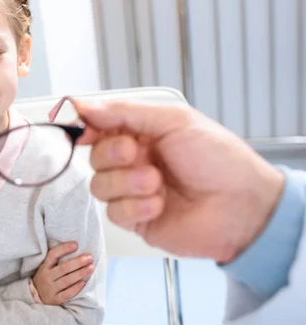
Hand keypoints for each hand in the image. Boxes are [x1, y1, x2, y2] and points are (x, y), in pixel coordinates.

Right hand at [32, 242, 93, 304]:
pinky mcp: (55, 300)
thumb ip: (55, 261)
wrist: (34, 298)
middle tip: (90, 258)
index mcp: (44, 267)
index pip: (53, 255)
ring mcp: (51, 289)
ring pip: (67, 280)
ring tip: (91, 268)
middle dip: (78, 262)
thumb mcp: (45, 268)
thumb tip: (74, 249)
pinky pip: (67, 294)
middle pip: (64, 268)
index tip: (76, 245)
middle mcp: (47, 277)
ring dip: (80, 273)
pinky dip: (76, 288)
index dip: (64, 249)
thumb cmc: (45, 279)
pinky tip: (83, 282)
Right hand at [76, 100, 284, 262]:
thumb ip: (125, 112)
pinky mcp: (135, 220)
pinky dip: (136, 207)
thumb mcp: (174, 120)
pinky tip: (160, 204)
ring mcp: (132, 191)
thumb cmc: (219, 159)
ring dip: (127, 183)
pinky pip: (114, 213)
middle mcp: (133, 161)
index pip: (99, 126)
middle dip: (112, 154)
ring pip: (99, 185)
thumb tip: (83, 105)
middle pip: (94, 156)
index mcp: (141, 133)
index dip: (85, 127)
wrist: (243, 207)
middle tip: (136, 153)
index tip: (81, 128)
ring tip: (157, 182)